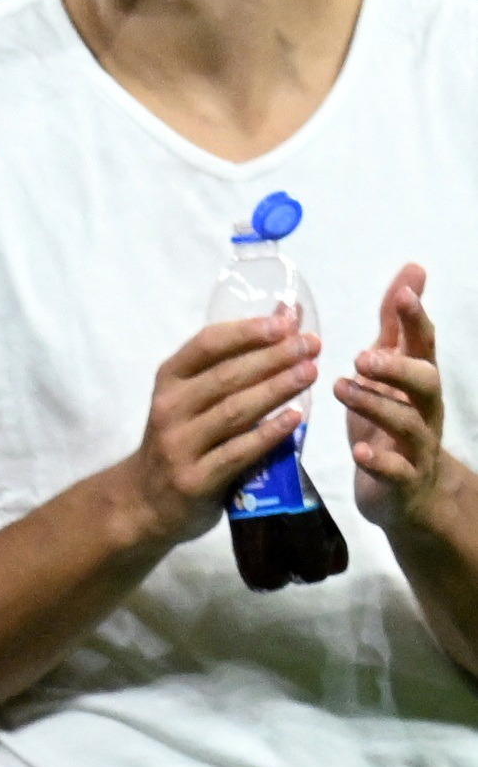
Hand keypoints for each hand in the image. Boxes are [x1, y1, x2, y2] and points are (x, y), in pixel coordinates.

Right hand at [119, 316, 321, 544]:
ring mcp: (179, 445)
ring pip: (234, 412)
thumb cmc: (182, 438)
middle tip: (312, 345)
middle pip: (226, 377)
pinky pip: (237, 453)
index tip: (286, 322)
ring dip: (276, 389)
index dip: (247, 332)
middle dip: (272, 358)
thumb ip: (234, 362)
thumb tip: (285, 316)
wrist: (147, 499)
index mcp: (168, 380)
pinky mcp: (196, 479)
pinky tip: (295, 419)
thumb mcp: (191, 396)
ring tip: (310, 373)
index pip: (206, 346)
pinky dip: (268, 434)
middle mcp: (169, 409)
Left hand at [338, 264, 456, 530]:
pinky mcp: (403, 480)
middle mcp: (423, 409)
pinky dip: (379, 460)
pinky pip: (396, 471)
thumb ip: (394, 326)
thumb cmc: (389, 420)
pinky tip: (360, 451)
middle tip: (361, 356)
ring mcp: (416, 446)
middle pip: (426, 381)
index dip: (415, 317)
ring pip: (407, 424)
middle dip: (397, 366)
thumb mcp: (388, 370)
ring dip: (375, 404)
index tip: (403, 290)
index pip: (422, 343)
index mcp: (415, 380)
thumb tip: (410, 272)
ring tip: (341, 388)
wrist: (408, 493)